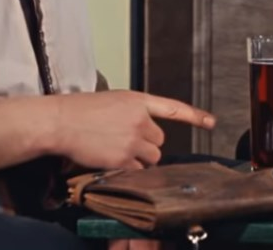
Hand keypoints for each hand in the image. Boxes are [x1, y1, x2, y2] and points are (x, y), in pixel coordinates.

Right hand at [52, 90, 214, 170]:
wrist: (61, 121)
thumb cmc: (80, 110)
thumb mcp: (113, 101)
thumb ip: (133, 112)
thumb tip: (143, 129)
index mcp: (138, 100)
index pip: (173, 108)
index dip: (195, 116)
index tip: (212, 122)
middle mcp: (140, 119)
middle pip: (160, 141)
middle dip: (146, 144)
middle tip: (124, 141)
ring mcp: (133, 139)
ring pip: (152, 158)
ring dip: (139, 159)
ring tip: (116, 149)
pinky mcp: (123, 158)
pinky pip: (137, 171)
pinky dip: (127, 170)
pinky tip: (110, 160)